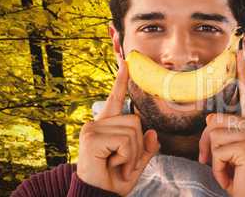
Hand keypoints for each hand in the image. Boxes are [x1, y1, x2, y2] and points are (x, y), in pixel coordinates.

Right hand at [77, 59, 159, 195]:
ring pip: (133, 130)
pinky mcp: (92, 137)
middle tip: (123, 162)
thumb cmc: (115, 178)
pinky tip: (113, 163)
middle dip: (138, 145)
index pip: (116, 99)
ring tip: (118, 164)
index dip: (121, 81)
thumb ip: (147, 147)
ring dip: (133, 153)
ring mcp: (92, 129)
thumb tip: (152, 132)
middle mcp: (97, 123)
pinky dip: (127, 156)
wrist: (99, 195)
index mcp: (107, 125)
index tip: (127, 62)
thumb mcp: (137, 161)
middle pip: (136, 120)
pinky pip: (126, 140)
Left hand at [198, 49, 244, 195]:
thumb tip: (210, 120)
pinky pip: (215, 149)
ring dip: (212, 158)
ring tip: (230, 170)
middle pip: (214, 120)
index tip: (238, 51)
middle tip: (221, 164)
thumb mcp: (233, 151)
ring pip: (212, 134)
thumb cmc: (244, 177)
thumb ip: (225, 132)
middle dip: (207, 144)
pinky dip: (217, 167)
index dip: (242, 72)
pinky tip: (231, 175)